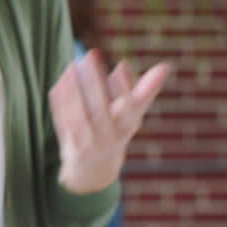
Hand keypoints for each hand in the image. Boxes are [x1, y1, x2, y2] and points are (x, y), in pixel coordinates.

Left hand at [48, 49, 170, 193]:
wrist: (93, 171)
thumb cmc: (116, 132)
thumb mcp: (133, 117)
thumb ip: (146, 91)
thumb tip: (166, 66)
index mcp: (126, 129)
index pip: (129, 109)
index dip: (125, 88)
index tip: (122, 64)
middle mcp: (108, 138)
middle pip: (101, 109)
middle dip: (95, 82)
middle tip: (91, 55)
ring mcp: (87, 143)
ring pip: (78, 114)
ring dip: (73, 90)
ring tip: (72, 65)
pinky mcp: (68, 144)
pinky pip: (63, 121)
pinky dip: (60, 102)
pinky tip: (61, 80)